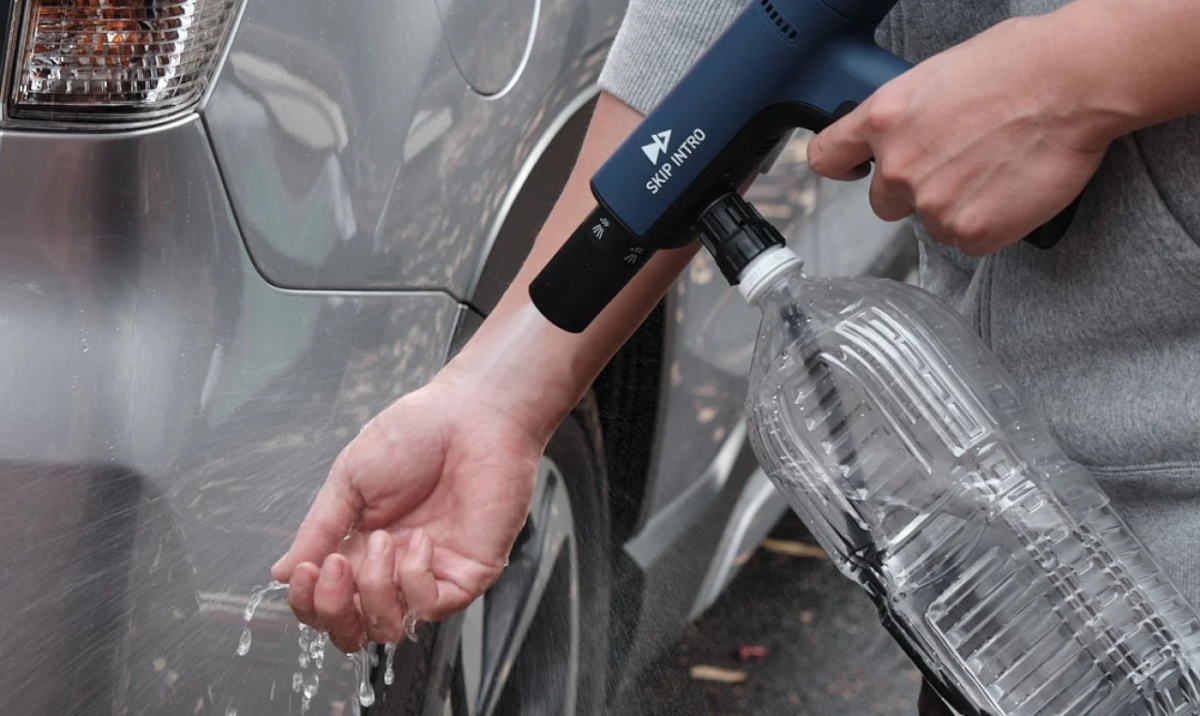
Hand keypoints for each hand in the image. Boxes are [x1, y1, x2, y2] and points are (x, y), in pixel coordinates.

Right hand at [271, 370, 543, 652]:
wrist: (470, 414)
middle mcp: (392, 570)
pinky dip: (415, 579)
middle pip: (352, 630)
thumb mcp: (350, 480)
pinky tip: (420, 540)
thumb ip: (318, 530)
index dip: (308, 601)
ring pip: (389, 628)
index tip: (306, 570)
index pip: (325, 603)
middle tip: (334, 566)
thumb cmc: (414, 435)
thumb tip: (281, 574)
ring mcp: (430, 575)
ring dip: (374, 592)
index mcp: (359, 548)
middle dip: (333, 610)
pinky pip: (431, 606)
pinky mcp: (467, 574)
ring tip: (383, 539)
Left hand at [808, 15, 1114, 255]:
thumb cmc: (1019, 64)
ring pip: (931, 222)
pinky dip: (990, 223)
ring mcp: (933, 204)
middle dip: (915, 190)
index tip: (854, 169)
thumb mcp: (937, 76)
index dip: (843, 166)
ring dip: (956, 207)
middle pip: (885, 203)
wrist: (1073, 82)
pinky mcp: (972, 231)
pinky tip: (1011, 191)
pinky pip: (969, 240)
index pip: (828, 157)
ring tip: (997, 170)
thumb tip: (910, 133)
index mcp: (883, 120)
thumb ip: (908, 116)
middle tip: (960, 166)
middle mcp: (898, 167)